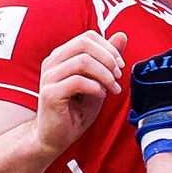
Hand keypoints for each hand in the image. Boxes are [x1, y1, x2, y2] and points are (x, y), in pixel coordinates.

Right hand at [35, 30, 127, 155]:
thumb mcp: (98, 81)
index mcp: (62, 55)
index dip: (109, 48)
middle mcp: (53, 62)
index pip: (88, 37)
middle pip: (84, 44)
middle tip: (118, 76)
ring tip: (112, 88)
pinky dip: (95, 87)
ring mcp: (49, 77)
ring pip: (83, 61)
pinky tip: (101, 96)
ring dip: (105, 75)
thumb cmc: (76, 109)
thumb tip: (122, 35)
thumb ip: (108, 59)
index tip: (120, 65)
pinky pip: (77, 81)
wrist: (56, 137)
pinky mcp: (50, 94)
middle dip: (108, 58)